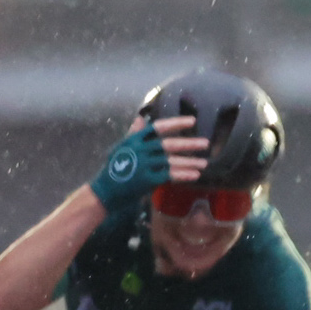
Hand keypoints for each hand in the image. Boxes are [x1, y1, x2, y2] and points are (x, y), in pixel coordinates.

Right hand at [89, 116, 208, 216]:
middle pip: (168, 144)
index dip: (176, 123)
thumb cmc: (116, 168)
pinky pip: (169, 175)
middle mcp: (138, 150)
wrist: (104, 192)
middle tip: (206, 143)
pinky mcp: (145, 180)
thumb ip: (134, 133)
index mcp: (134, 140)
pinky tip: (195, 175)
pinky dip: (183, 175)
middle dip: (189, 143)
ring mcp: (142, 165)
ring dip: (190, 162)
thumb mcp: (122, 148)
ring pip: (171, 161)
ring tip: (204, 163)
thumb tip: (141, 117)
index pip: (158, 127)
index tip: (193, 121)